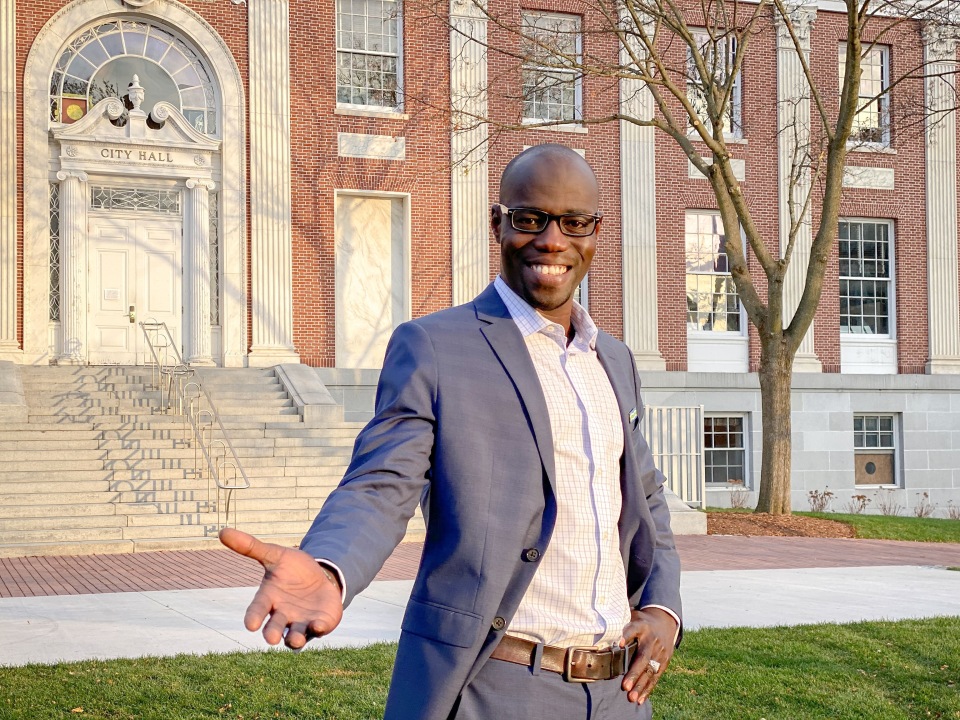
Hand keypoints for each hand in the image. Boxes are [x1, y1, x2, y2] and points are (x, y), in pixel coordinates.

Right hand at [219, 528, 343, 649]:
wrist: (320, 576)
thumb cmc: (292, 569)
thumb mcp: (275, 555)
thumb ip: (251, 547)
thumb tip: (222, 531)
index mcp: (268, 599)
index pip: (257, 610)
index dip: (253, 617)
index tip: (250, 625)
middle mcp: (282, 615)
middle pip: (274, 628)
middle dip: (272, 633)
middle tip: (271, 638)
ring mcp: (301, 622)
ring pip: (294, 636)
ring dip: (294, 639)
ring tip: (294, 639)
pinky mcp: (320, 623)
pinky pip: (318, 629)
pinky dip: (319, 628)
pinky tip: (320, 625)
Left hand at [619, 607, 677, 703]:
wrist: (665, 622)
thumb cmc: (642, 622)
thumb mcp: (633, 616)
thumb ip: (620, 623)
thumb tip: (600, 628)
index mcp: (642, 626)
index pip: (633, 629)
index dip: (626, 635)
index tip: (618, 643)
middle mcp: (652, 641)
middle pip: (643, 658)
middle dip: (634, 673)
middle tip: (625, 686)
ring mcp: (659, 653)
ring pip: (650, 671)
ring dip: (640, 686)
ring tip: (631, 697)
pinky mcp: (664, 662)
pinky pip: (655, 677)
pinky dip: (647, 689)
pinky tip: (640, 699)